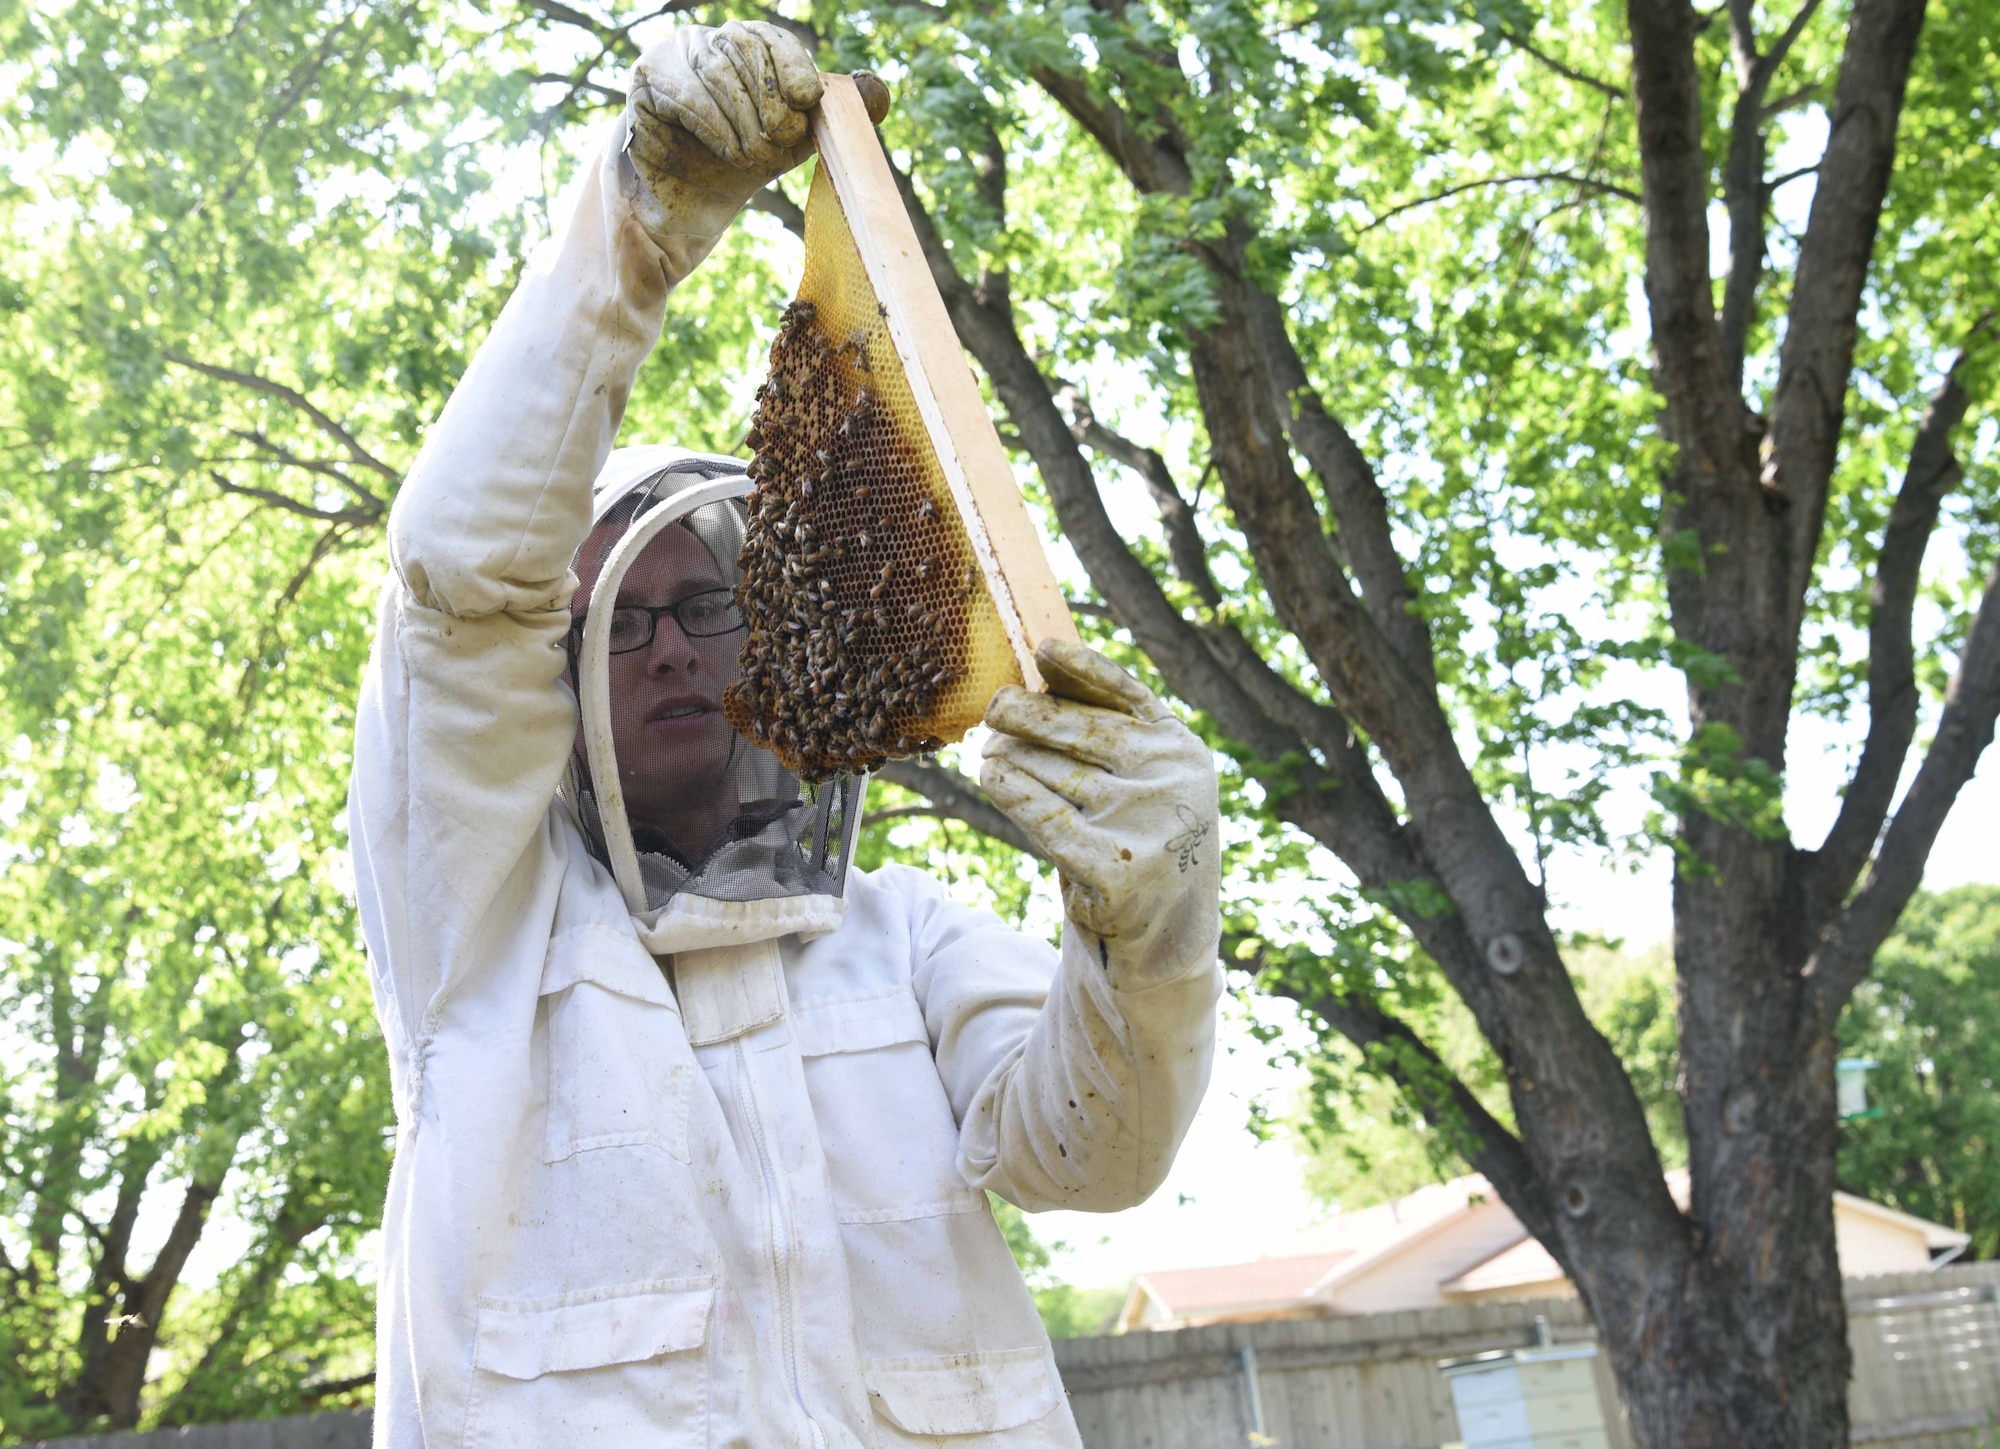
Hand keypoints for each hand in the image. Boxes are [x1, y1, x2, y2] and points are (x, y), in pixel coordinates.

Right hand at [621, 24, 889, 276]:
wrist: (687, 204)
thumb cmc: (742, 164)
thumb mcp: (793, 141)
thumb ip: (829, 116)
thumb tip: (877, 91)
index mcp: (744, 48)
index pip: (771, 38)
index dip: (793, 64)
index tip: (807, 98)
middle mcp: (707, 42)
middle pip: (745, 48)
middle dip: (769, 99)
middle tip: (778, 140)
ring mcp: (673, 57)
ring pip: (717, 71)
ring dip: (743, 120)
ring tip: (751, 155)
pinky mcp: (646, 83)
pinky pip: (687, 94)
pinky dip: (714, 125)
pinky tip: (728, 150)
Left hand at [982, 640, 1220, 971]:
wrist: (1164, 938)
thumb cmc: (1136, 842)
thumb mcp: (1139, 783)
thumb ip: (1106, 737)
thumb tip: (1037, 681)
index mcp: (1182, 748)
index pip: (1128, 694)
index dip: (1084, 668)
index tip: (1043, 648)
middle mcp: (1172, 781)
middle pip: (1082, 732)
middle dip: (1028, 716)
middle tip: (993, 706)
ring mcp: (1147, 825)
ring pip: (1056, 773)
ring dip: (1012, 757)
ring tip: (988, 750)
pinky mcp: (1117, 869)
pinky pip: (1046, 818)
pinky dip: (1012, 792)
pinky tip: (990, 775)